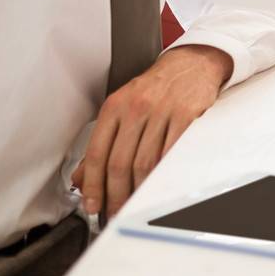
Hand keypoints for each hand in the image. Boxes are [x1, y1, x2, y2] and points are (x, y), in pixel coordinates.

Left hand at [73, 45, 231, 220]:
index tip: (92, 204)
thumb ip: (103, 142)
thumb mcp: (123, 107)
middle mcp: (136, 107)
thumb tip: (83, 178)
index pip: (97, 153)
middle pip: (120, 162)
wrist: (192, 64)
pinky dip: (164, 175)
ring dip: (138, 190)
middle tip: (114, 212)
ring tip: (134, 204)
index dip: (93, 184)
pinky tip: (158, 186)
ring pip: (146, 163)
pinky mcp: (187, 115)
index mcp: (115, 106)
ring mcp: (163, 111)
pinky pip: (172, 154)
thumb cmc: (157, 88)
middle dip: (115, 194)